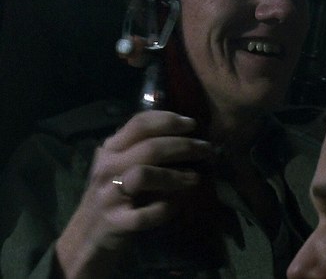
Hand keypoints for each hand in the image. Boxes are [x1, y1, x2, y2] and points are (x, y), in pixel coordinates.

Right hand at [55, 110, 214, 277]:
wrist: (87, 235)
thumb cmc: (114, 194)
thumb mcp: (122, 164)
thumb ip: (143, 147)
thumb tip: (186, 131)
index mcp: (111, 150)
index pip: (139, 123)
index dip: (169, 120)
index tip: (192, 124)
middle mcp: (107, 168)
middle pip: (150, 148)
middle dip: (184, 146)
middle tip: (207, 150)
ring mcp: (109, 196)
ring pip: (143, 176)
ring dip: (175, 176)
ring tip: (195, 178)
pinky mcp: (115, 223)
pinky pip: (144, 215)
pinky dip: (165, 209)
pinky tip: (176, 205)